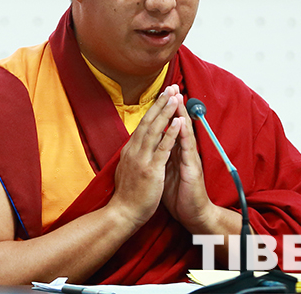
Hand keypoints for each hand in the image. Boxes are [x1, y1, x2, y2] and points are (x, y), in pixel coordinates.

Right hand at [107, 86, 182, 228]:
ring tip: (175, 97)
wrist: (122, 214)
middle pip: (148, 121)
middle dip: (161, 103)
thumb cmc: (127, 195)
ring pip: (155, 130)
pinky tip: (177, 122)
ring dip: (166, 112)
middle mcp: (134, 150)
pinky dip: (170, 133)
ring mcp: (142, 159)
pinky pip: (162, 148)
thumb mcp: (127, 169)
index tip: (163, 95)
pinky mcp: (151, 169)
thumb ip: (132, 155)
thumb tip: (135, 144)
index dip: (154, 108)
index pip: (143, 124)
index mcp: (130, 150)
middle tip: (171, 87)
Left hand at [162, 91, 216, 233]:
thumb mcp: (165, 171)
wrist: (192, 215)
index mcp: (175, 152)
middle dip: (174, 106)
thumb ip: (160, 157)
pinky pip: (187, 148)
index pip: (170, 128)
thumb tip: (150, 146)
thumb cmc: (178, 195)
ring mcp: (190, 159)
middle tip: (171, 87)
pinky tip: (181, 122)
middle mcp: (184, 152)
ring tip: (177, 97)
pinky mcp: (192, 168)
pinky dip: (184, 134)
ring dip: (181, 114)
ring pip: (185, 131)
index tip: (161, 95)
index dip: (165, 112)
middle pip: (179, 124)